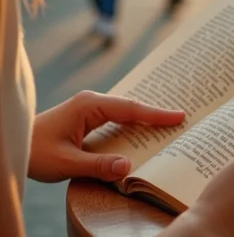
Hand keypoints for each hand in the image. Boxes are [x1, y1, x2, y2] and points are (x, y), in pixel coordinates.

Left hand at [29, 91, 184, 182]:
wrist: (13, 144)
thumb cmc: (34, 151)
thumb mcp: (66, 163)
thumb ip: (98, 165)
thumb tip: (128, 167)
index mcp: (89, 105)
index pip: (130, 109)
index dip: (156, 114)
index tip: (179, 117)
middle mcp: (92, 102)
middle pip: (132, 107)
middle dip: (156, 114)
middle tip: (181, 120)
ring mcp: (89, 108)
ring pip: (125, 112)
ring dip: (144, 120)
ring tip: (168, 126)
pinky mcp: (86, 117)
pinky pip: (116, 119)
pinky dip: (132, 125)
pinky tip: (141, 134)